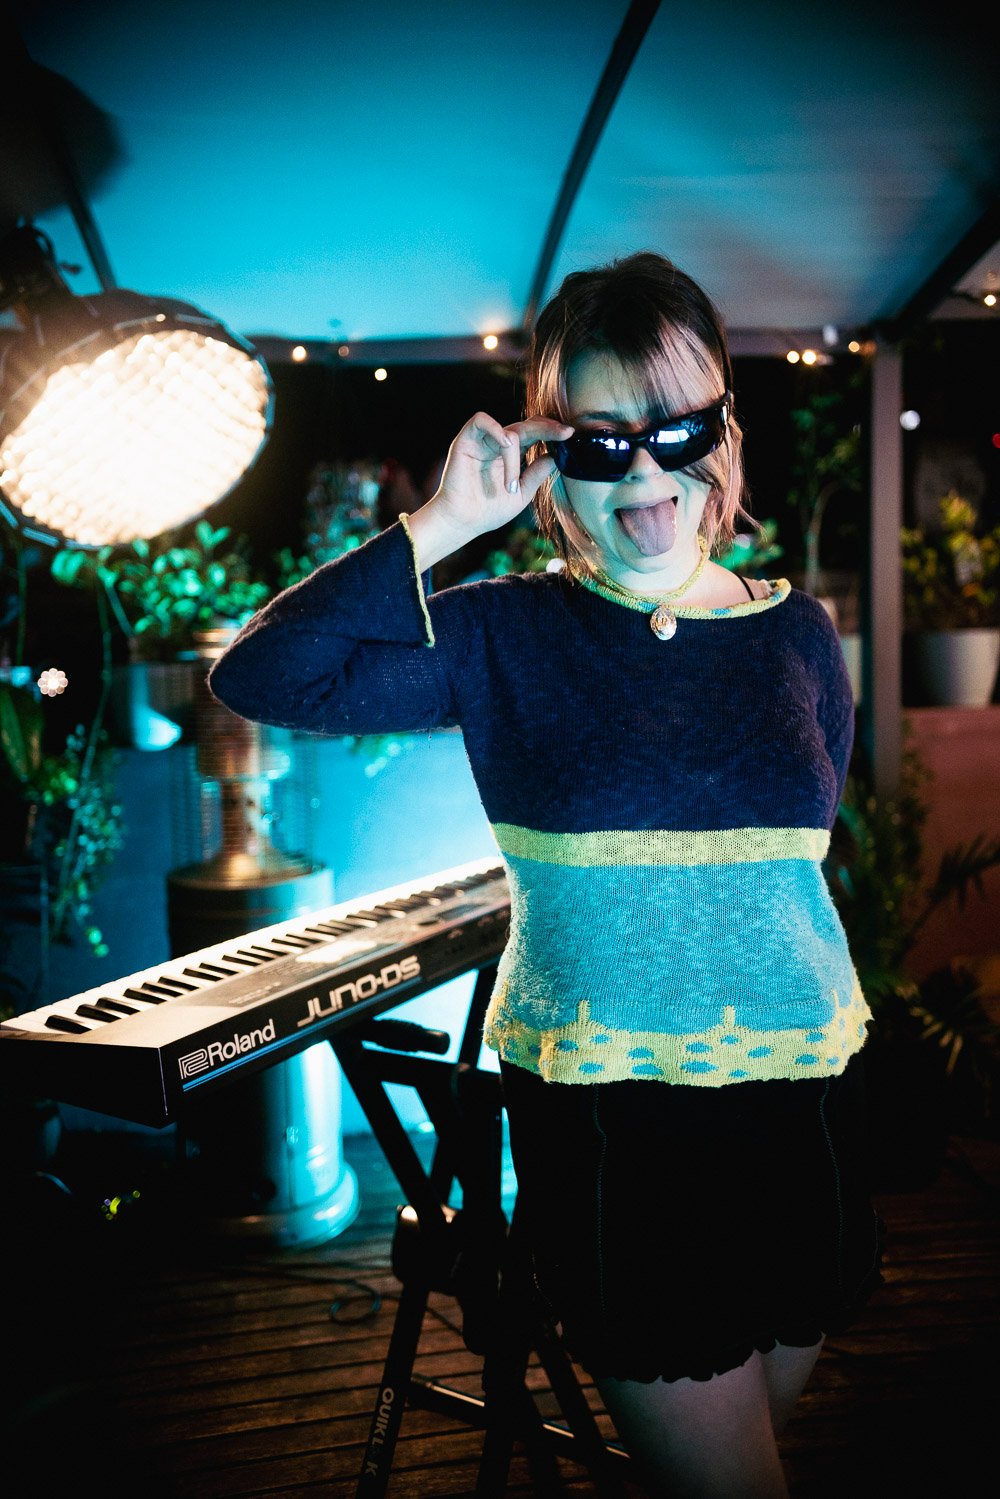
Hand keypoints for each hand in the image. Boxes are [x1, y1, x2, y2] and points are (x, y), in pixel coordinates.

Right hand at [407, 413, 572, 570]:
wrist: (462, 522)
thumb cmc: (488, 511)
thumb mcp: (522, 493)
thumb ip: (537, 473)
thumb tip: (556, 456)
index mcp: (512, 455)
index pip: (535, 434)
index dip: (552, 432)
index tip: (571, 435)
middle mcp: (498, 444)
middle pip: (527, 425)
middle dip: (548, 428)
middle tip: (565, 434)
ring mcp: (482, 441)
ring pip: (509, 431)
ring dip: (515, 458)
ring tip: (510, 485)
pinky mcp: (466, 440)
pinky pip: (481, 420)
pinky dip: (497, 431)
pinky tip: (505, 447)